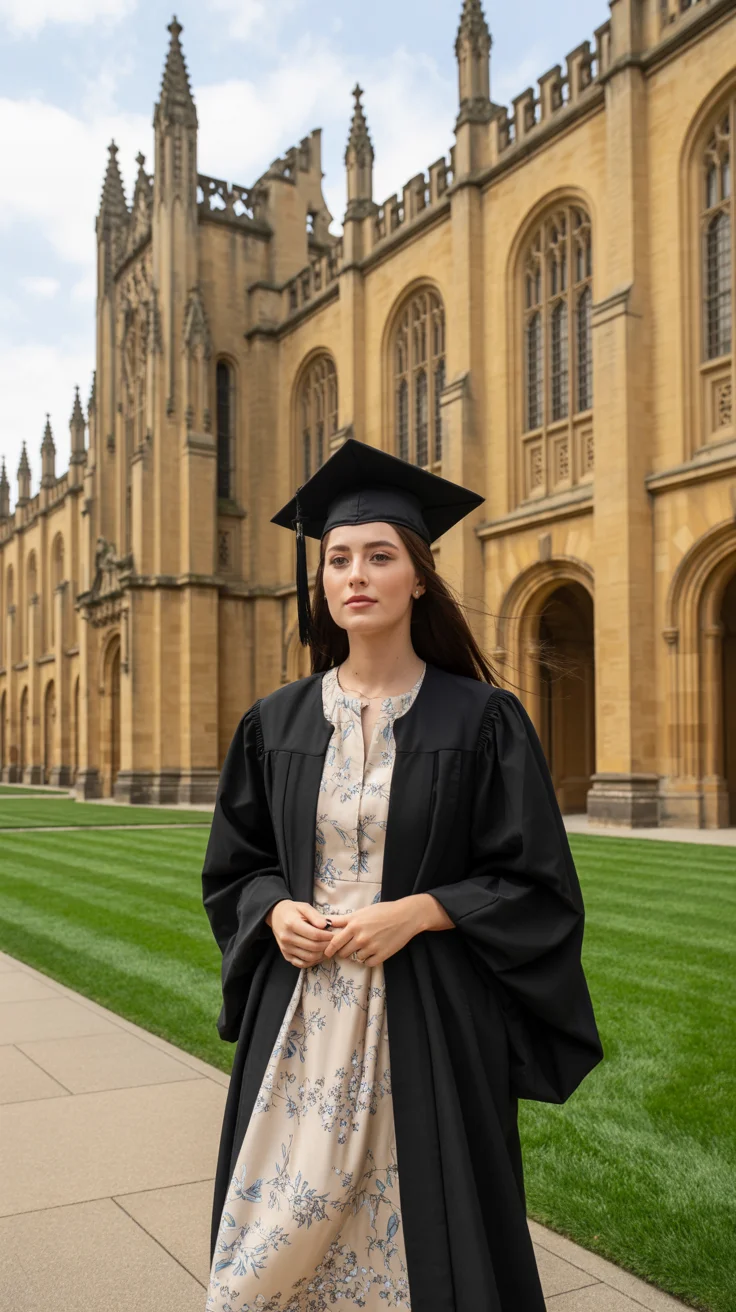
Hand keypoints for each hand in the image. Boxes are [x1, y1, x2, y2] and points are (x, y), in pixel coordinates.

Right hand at [267, 900, 333, 967]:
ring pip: (309, 957)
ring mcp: (285, 948)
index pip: (314, 935)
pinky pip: (302, 964)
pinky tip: (319, 954)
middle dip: (326, 945)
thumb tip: (326, 925)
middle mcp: (286, 938)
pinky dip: (313, 961)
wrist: (275, 916)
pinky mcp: (286, 955)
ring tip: (327, 948)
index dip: (327, 936)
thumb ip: (315, 915)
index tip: (333, 934)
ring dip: (321, 954)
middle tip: (333, 942)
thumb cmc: (292, 910)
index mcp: (291, 924)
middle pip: (313, 947)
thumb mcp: (303, 907)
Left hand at [322, 894, 451, 967]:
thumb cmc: (382, 911)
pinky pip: (368, 963)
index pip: (334, 942)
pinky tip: (374, 950)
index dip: (329, 949)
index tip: (327, 952)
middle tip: (348, 948)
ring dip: (358, 954)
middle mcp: (360, 937)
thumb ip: (343, 920)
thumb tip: (326, 923)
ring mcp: (371, 947)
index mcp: (353, 925)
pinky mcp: (381, 955)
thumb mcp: (361, 912)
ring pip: (357, 958)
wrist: (405, 916)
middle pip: (343, 953)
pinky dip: (369, 959)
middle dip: (344, 951)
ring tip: (366, 945)